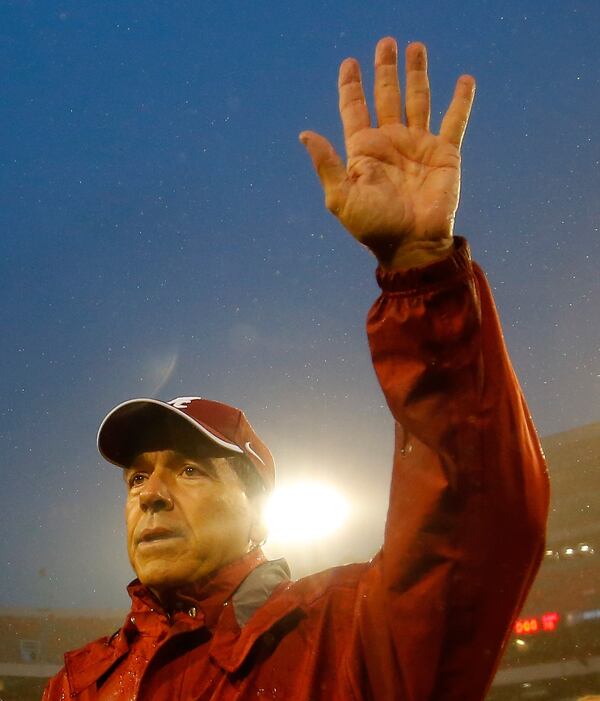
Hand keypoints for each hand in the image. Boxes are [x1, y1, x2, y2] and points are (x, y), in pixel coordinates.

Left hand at [300, 38, 475, 268]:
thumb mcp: (342, 198)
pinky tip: (465, 79)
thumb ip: (327, 164)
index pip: (355, 109)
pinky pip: (455, 121)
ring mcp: (418, 145)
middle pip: (386, 96)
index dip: (351, 86)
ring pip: (417, 99)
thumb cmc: (374, 226)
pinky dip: (461, 101)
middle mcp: (390, 143)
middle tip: (385, 43)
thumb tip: (305, 134)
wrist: (412, 245)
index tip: (349, 63)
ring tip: (415, 47)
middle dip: (385, 69)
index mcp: (364, 151)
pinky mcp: (445, 153)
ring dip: (417, 73)